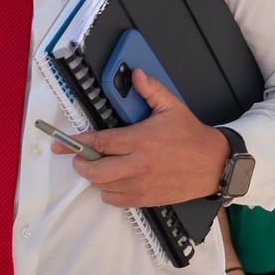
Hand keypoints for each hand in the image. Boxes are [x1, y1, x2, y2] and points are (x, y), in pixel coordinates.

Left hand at [50, 69, 229, 206]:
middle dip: (81, 163)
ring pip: (102, 187)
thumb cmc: (191, 136)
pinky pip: (115, 200)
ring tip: (98, 166)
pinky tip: (113, 181)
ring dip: (95, 178)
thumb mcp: (172, 107)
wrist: (214, 165)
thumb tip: (135, 74)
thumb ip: (150, 90)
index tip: (61, 143)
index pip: (100, 143)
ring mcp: (140, 185)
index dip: (77, 143)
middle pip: (94, 171)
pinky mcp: (146, 199)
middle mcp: (137, 165)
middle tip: (80, 156)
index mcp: (140, 140)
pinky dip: (108, 192)